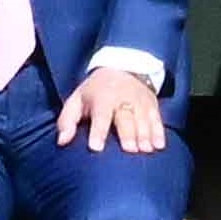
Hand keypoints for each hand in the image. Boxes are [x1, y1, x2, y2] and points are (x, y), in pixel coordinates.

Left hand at [54, 57, 173, 153]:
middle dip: (128, 134)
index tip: (96, 147)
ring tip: (146, 150)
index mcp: (102, 99)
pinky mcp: (152, 105)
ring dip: (145, 135)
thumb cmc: (95, 91)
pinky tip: (159, 146)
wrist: (122, 68)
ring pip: (143, 119)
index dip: (98, 131)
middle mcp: (122, 99)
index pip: (101, 116)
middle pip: (126, 118)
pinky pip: (157, 119)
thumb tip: (61, 141)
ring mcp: (139, 102)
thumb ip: (67, 121)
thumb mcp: (77, 100)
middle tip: (129, 150)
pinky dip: (159, 132)